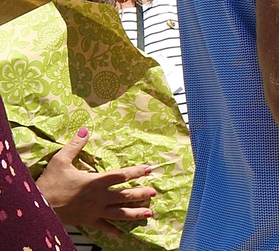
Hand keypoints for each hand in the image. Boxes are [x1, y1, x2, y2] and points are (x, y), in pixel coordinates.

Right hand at [35, 127, 155, 234]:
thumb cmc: (50, 183)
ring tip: (148, 213)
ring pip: (119, 213)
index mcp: (96, 181)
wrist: (37, 207)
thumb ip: (75, 145)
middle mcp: (99, 197)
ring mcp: (94, 211)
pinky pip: (103, 227)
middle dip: (141, 194)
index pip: (121, 175)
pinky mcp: (87, 221)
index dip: (136, 172)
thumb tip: (85, 129)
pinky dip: (113, 230)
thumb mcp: (61, 161)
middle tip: (154, 192)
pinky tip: (122, 234)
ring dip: (135, 213)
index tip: (149, 170)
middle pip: (125, 195)